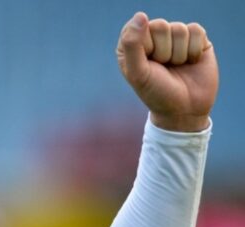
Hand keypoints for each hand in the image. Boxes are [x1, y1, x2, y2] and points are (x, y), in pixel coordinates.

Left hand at [116, 12, 218, 131]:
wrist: (185, 109)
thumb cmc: (156, 93)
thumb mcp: (138, 73)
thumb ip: (132, 45)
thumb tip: (141, 15)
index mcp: (133, 43)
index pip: (138, 27)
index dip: (145, 48)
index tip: (148, 64)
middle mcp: (153, 37)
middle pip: (160, 26)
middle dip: (163, 52)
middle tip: (164, 67)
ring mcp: (175, 37)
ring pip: (179, 29)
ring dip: (178, 54)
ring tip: (176, 66)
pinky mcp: (196, 38)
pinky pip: (196, 31)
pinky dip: (193, 51)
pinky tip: (190, 62)